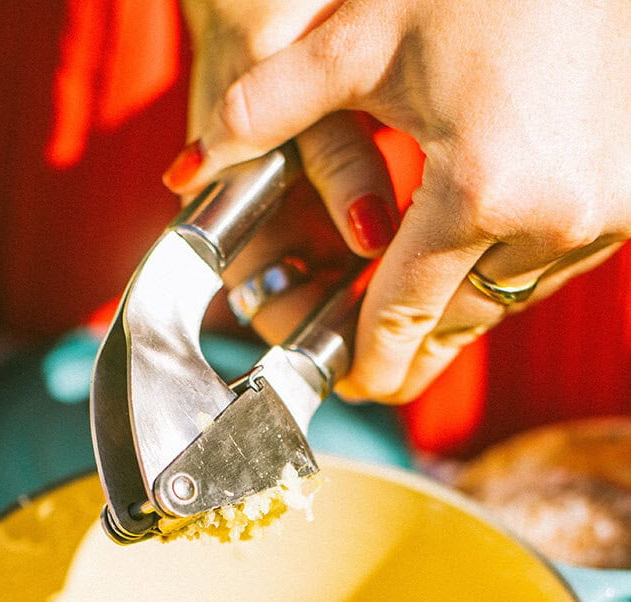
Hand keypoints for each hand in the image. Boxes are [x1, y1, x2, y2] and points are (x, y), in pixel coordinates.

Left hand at [166, 0, 630, 401]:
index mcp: (481, 194)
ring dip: (460, 307)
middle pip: (463, 319)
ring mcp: (613, 208)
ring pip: (513, 294)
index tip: (346, 388)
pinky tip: (467, 261)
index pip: (405, 313)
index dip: (368, 359)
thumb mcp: (357, 42)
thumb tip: (184, 172)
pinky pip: (558, 259)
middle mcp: (558, 217)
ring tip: (410, 322)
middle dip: (411, 346)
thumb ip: (262, 112)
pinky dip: (508, 267)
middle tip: (367, 371)